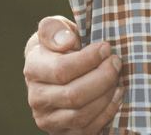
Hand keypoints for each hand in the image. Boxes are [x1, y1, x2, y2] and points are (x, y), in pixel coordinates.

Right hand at [23, 16, 122, 134]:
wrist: (57, 68)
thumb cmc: (60, 44)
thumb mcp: (55, 27)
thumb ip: (54, 28)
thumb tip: (66, 41)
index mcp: (33, 68)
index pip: (61, 70)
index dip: (88, 60)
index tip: (106, 47)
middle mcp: (36, 98)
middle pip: (74, 96)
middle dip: (102, 78)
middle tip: (116, 62)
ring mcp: (48, 119)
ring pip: (81, 115)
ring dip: (106, 96)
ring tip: (117, 77)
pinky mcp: (62, 133)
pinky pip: (86, 131)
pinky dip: (106, 112)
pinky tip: (115, 94)